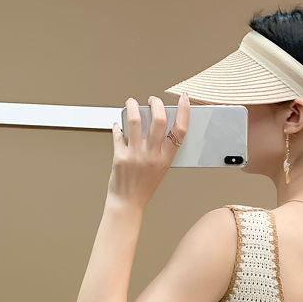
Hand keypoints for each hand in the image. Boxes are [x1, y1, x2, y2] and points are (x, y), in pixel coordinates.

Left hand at [108, 92, 189, 209]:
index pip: (180, 131)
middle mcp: (152, 156)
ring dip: (133, 106)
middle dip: (156, 103)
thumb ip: (160, 149)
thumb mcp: (160, 168)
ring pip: (136, 121)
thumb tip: (155, 125)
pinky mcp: (120, 156)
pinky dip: (118, 126)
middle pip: (159, 119)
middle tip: (152, 100)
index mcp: (166, 159)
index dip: (184, 111)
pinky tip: (119, 125)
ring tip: (131, 103)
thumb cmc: (143, 187)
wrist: (127, 203)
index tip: (184, 98)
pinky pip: (118, 133)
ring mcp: (136, 155)